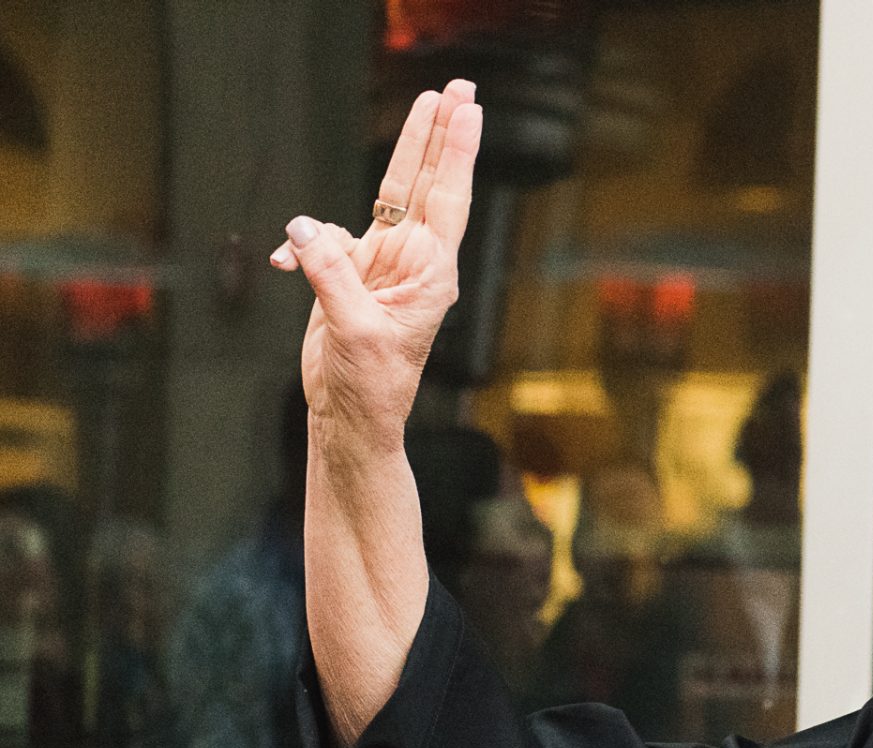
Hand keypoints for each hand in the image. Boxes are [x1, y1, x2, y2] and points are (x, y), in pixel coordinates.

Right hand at [270, 80, 481, 452]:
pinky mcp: (349, 275)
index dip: (456, 152)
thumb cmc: (372, 384)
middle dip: (439, 133)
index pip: (446, 199)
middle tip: (457, 88)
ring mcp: (381, 264)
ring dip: (398, 155)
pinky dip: (303, 248)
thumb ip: (330, 274)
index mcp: (430, 272)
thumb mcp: (354, 328)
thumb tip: (303, 230)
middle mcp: (412, 261)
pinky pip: (323, 242)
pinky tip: (285, 266)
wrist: (350, 415)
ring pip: (383, 196)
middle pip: (423, 182)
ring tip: (423, 104)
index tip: (469, 110)